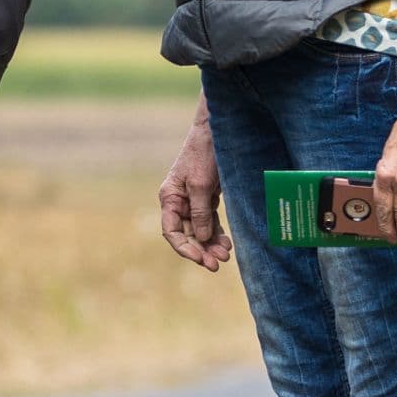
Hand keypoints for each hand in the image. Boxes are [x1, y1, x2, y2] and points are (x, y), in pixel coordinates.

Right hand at [157, 114, 228, 271]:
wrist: (217, 132)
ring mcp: (193, 200)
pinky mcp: (206, 198)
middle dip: (201, 249)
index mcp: (170, 197)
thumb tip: (202, 239)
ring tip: (225, 255)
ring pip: (200, 230)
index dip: (184, 248)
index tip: (200, 259)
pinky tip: (226, 243)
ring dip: (211, 244)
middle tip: (217, 264)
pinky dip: (217, 232)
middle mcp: (179, 202)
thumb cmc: (204, 154)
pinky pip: (210, 221)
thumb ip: (200, 212)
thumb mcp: (201, 184)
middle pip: (187, 234)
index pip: (172, 231)